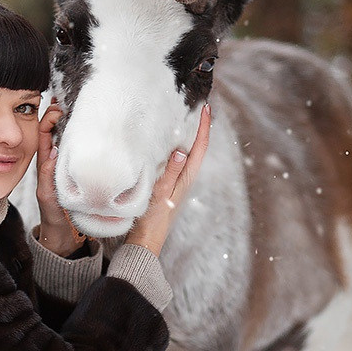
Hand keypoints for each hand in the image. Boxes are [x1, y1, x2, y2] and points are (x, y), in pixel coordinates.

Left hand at [34, 98, 86, 255]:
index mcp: (46, 163)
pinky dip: (85, 136)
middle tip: (70, 98)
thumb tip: (53, 153)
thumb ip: (49, 178)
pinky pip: (81, 149)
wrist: (64, 234)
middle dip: (62, 112)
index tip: (57, 107)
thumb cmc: (54, 215)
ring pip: (70, 137)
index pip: (44, 133)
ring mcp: (69, 165)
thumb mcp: (48, 197)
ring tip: (83, 106)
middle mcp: (57, 160)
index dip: (48, 117)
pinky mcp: (80, 171)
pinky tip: (96, 129)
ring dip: (74, 121)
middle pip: (58, 130)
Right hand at [125, 103, 211, 255]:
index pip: (199, 148)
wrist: (145, 242)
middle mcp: (184, 179)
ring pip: (187, 154)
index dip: (204, 128)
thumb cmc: (152, 221)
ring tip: (186, 119)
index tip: (206, 108)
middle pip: (196, 148)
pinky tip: (167, 144)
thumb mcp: (160, 196)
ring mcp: (176, 183)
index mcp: (185, 179)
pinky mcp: (166, 186)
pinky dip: (175, 148)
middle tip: (199, 108)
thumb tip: (182, 151)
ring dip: (189, 137)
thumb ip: (170, 174)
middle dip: (199, 128)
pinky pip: (175, 161)